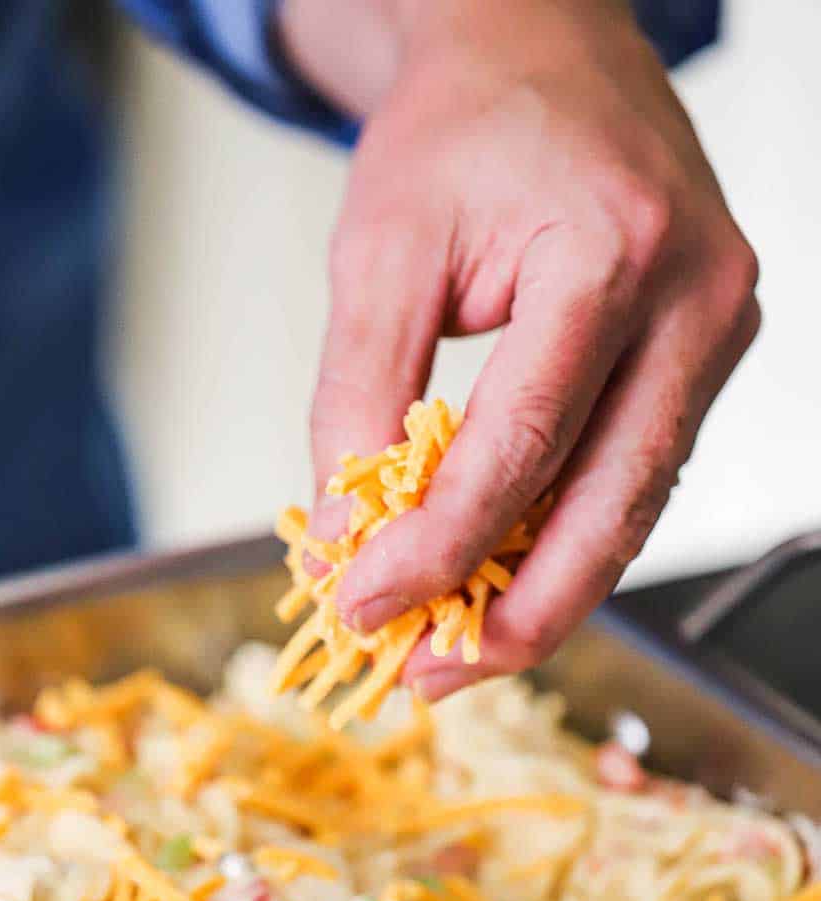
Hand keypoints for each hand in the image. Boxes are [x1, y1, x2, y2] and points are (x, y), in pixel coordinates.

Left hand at [280, 0, 759, 698]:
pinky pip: (635, 477)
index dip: (441, 548)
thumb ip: (360, 397)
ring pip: (633, 512)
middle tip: (428, 677)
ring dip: (544, 595)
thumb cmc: (463, 134)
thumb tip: (347, 537)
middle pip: (611, 510)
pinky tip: (500, 580)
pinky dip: (565, 541)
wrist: (543, 52)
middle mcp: (693, 301)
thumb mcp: (381, 251)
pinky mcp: (703, 358)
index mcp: (613, 255)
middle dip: (517, 617)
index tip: (365, 607)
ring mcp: (715, 335)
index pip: (523, 447)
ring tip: (455, 651)